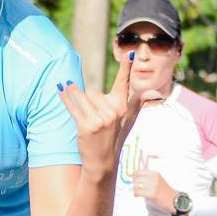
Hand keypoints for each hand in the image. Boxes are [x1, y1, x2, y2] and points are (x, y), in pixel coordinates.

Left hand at [60, 53, 156, 175]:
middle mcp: (113, 112)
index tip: (130, 53)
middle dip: (90, 99)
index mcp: (123, 108)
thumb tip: (156, 93)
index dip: (127, 68)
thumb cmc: (115, 138)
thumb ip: (139, 103)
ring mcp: (100, 120)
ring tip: (69, 91)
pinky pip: (73, 105)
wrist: (103, 161)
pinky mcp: (86, 126)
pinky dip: (65, 97)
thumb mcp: (129, 120)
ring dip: (75, 94)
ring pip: (83, 96)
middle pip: (94, 91)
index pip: (124, 84)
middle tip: (93, 116)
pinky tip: (60, 88)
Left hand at [133, 169, 174, 211]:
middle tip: (134, 187)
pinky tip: (137, 195)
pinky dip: (135, 194)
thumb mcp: (157, 180)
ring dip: (134, 189)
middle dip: (133, 183)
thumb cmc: (164, 191)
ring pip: (136, 185)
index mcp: (155, 173)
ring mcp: (153, 186)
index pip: (139, 171)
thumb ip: (147, 178)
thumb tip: (134, 178)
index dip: (134, 176)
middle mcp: (154, 178)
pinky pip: (138, 192)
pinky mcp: (152, 194)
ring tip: (136, 192)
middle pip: (136, 178)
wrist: (173, 199)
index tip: (134, 180)